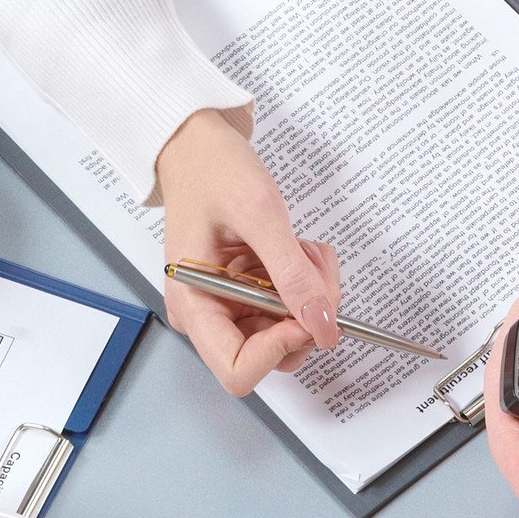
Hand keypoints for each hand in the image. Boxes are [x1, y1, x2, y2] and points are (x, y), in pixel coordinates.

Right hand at [157, 109, 341, 394]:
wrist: (197, 147)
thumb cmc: (212, 171)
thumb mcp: (258, 215)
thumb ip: (292, 274)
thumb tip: (324, 325)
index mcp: (194, 306)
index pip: (238, 371)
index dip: (280, 349)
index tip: (305, 310)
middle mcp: (208, 316)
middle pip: (274, 353)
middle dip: (306, 314)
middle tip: (311, 264)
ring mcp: (229, 307)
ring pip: (291, 331)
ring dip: (311, 293)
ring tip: (302, 247)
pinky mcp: (246, 295)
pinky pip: (291, 307)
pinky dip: (307, 281)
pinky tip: (297, 248)